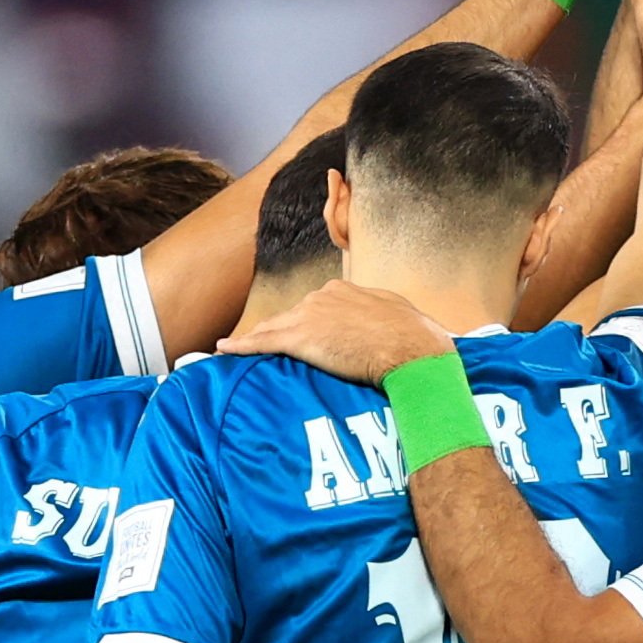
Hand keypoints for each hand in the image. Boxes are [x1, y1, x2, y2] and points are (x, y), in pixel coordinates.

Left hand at [218, 280, 453, 384]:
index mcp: (346, 290)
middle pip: (291, 316)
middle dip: (279, 332)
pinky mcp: (301, 338)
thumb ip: (383, 316)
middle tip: (266, 349)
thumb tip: (387, 325)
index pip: (316, 308)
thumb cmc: (417, 339)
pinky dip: (241, 346)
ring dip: (256, 340)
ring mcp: (310, 315)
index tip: (306, 338)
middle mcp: (323, 296)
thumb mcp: (401, 317)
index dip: (309, 325)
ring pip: (274, 328)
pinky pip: (262, 343)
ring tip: (236, 350)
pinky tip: (224, 351)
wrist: (413, 352)